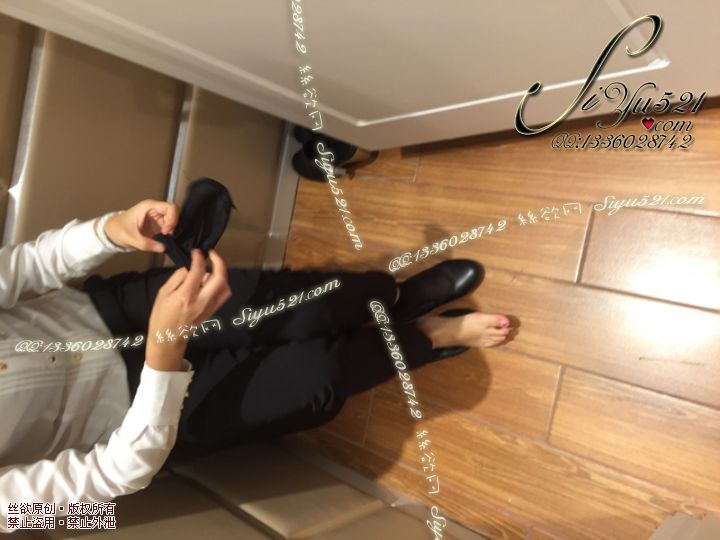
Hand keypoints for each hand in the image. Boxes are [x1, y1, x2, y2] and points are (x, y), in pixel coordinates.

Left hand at [104, 199, 179, 252]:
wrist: (112, 232)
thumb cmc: (118, 229)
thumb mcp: (129, 237)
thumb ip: (146, 244)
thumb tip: (162, 247)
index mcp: (148, 207)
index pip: (170, 207)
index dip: (172, 219)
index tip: (166, 230)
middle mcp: (155, 210)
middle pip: (174, 214)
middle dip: (173, 225)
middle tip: (166, 235)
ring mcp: (157, 218)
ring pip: (173, 222)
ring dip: (171, 231)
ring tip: (162, 239)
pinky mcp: (158, 226)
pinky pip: (169, 229)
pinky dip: (168, 236)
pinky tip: (162, 240)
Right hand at [145, 250, 231, 370]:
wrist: (168, 337)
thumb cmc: (161, 314)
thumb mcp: (163, 292)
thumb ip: (178, 278)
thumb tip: (190, 268)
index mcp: (186, 296)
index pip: (199, 271)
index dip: (199, 257)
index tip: (197, 252)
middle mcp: (202, 301)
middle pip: (220, 278)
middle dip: (219, 262)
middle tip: (212, 254)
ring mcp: (210, 307)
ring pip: (225, 287)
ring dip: (221, 274)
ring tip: (210, 269)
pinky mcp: (213, 311)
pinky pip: (223, 294)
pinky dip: (221, 284)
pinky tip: (211, 281)